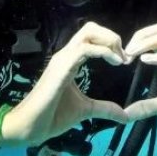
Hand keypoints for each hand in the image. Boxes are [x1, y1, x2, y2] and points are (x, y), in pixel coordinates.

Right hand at [2, 22, 131, 145]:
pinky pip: (85, 49)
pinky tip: (115, 62)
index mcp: (70, 60)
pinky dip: (104, 51)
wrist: (31, 126)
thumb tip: (124, 116)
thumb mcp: (85, 110)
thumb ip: (104, 109)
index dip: (110, 43)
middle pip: (91, 28)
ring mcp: (63, 58)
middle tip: (123, 56)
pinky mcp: (62, 66)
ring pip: (88, 32)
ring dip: (109, 41)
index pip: (91, 37)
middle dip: (111, 36)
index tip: (124, 60)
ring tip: (120, 58)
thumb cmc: (52, 116)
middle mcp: (66, 54)